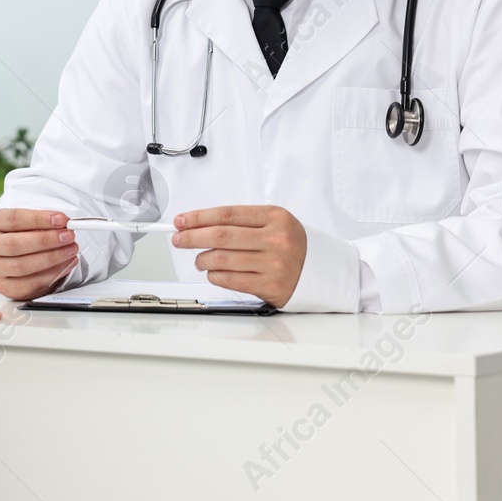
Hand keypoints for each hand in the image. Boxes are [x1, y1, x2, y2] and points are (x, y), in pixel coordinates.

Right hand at [0, 208, 78, 300]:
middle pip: (15, 244)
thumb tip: (65, 225)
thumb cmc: (26, 237)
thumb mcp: (32, 225)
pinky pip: (29, 283)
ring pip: (21, 265)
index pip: (14, 219)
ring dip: (51, 258)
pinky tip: (64, 266)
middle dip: (46, 240)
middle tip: (68, 237)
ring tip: (70, 251)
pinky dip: (50, 275)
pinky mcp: (4, 286)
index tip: (61, 219)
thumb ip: (46, 224)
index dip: (39, 219)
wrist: (17, 258)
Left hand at [171, 205, 306, 307]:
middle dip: (192, 237)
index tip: (181, 221)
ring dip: (202, 259)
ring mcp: (274, 264)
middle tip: (178, 238)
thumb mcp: (274, 222)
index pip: (226, 214)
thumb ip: (241, 222)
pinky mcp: (271, 286)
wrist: (322, 270)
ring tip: (199, 259)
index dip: (199, 217)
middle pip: (221, 235)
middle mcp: (276, 239)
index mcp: (275, 217)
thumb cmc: (291, 244)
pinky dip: (215, 276)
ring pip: (223, 259)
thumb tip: (199, 225)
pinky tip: (213, 272)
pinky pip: (231, 280)